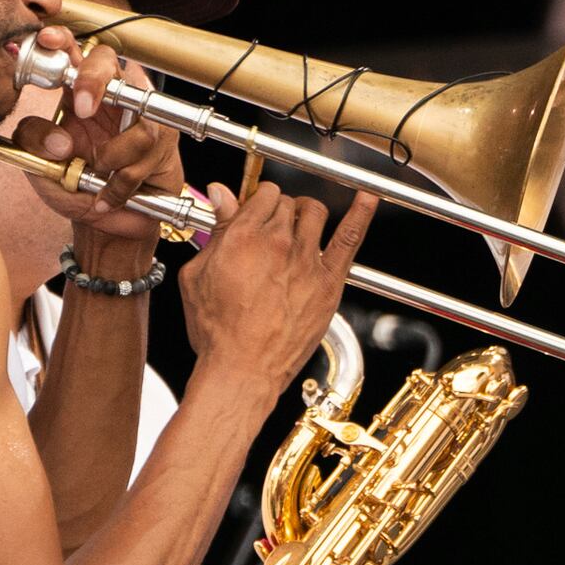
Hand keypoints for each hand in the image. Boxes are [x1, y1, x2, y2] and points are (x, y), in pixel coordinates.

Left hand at [6, 27, 182, 249]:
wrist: (106, 223)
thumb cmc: (76, 187)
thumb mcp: (41, 166)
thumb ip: (33, 143)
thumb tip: (60, 139)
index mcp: (78, 92)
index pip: (72, 52)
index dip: (62, 39)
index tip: (47, 40)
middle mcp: (112, 97)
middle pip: (110, 61)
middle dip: (95, 78)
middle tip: (82, 107)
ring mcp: (142, 116)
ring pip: (136, 116)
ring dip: (112, 153)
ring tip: (97, 172)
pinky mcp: (164, 143)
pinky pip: (147, 153)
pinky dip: (121, 182)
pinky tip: (107, 195)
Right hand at [175, 177, 377, 396]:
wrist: (243, 370)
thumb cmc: (218, 332)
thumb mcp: (197, 275)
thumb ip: (216, 231)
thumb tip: (221, 197)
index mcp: (242, 237)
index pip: (262, 195)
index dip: (259, 201)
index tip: (257, 211)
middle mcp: (277, 243)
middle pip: (287, 204)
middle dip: (278, 211)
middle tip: (273, 228)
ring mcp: (306, 261)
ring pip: (314, 213)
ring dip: (305, 213)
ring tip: (300, 223)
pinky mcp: (328, 282)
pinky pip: (349, 239)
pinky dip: (360, 215)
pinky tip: (367, 199)